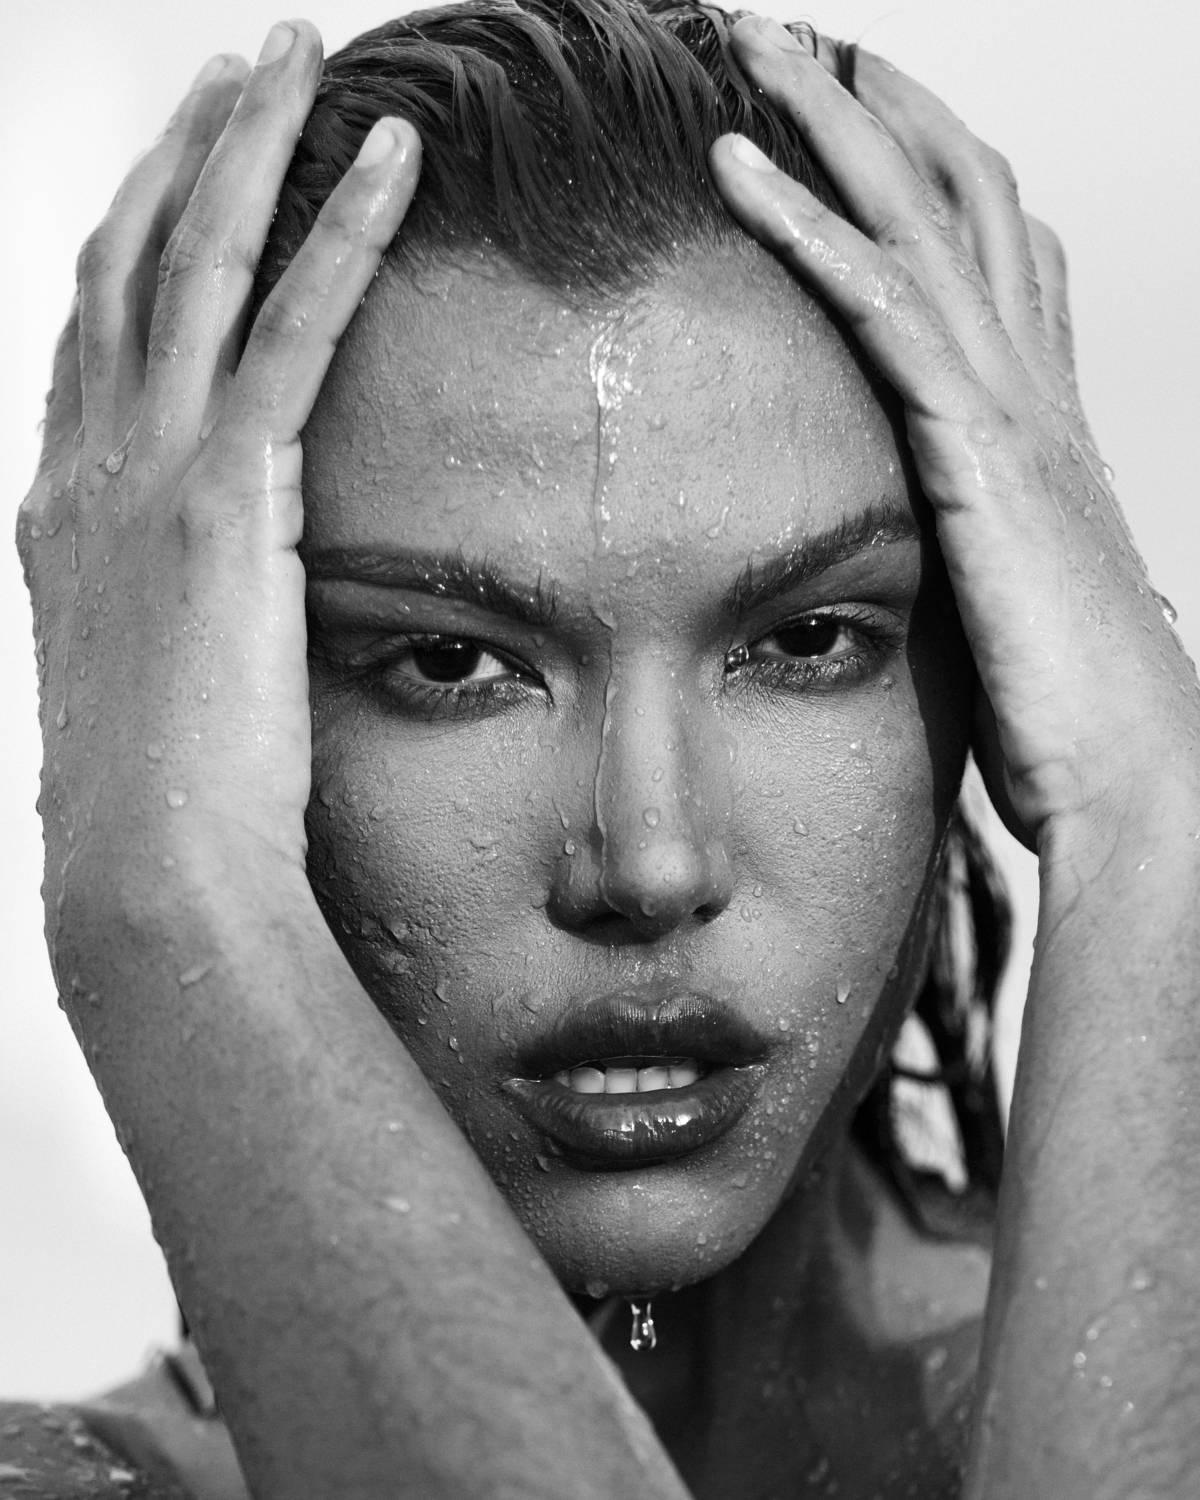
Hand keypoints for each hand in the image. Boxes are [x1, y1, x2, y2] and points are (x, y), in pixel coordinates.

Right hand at [16, 24, 419, 960]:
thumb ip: (173, 601)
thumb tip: (219, 593)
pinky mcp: (227, 498)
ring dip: (247, 144)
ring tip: (295, 55)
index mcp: (67, 503)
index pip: (97, 327)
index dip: (139, 228)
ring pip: (194, 260)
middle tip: (241, 66)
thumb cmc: (165, 803)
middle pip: (130, 259)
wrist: (149, 869)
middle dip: (182, 151)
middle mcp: (86, 461)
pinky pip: (292, 330)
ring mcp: (144, 471)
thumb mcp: (154, 675)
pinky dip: (343, 233)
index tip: (185, 163)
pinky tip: (392, 158)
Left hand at [710, 16, 1199, 849]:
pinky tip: (737, 166)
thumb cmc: (1073, 717)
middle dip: (881, 109)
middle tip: (802, 41)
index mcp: (1037, 424)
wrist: (1134, 775)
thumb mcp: (1010, 608)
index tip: (860, 120)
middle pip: (960, 201)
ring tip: (757, 47)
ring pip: (918, 218)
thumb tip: (934, 567)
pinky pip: (876, 302)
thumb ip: (971, 556)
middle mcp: (1032, 388)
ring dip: (833, 121)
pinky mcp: (972, 448)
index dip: (930, 174)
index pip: (992, 258)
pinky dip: (806, 222)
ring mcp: (1009, 408)